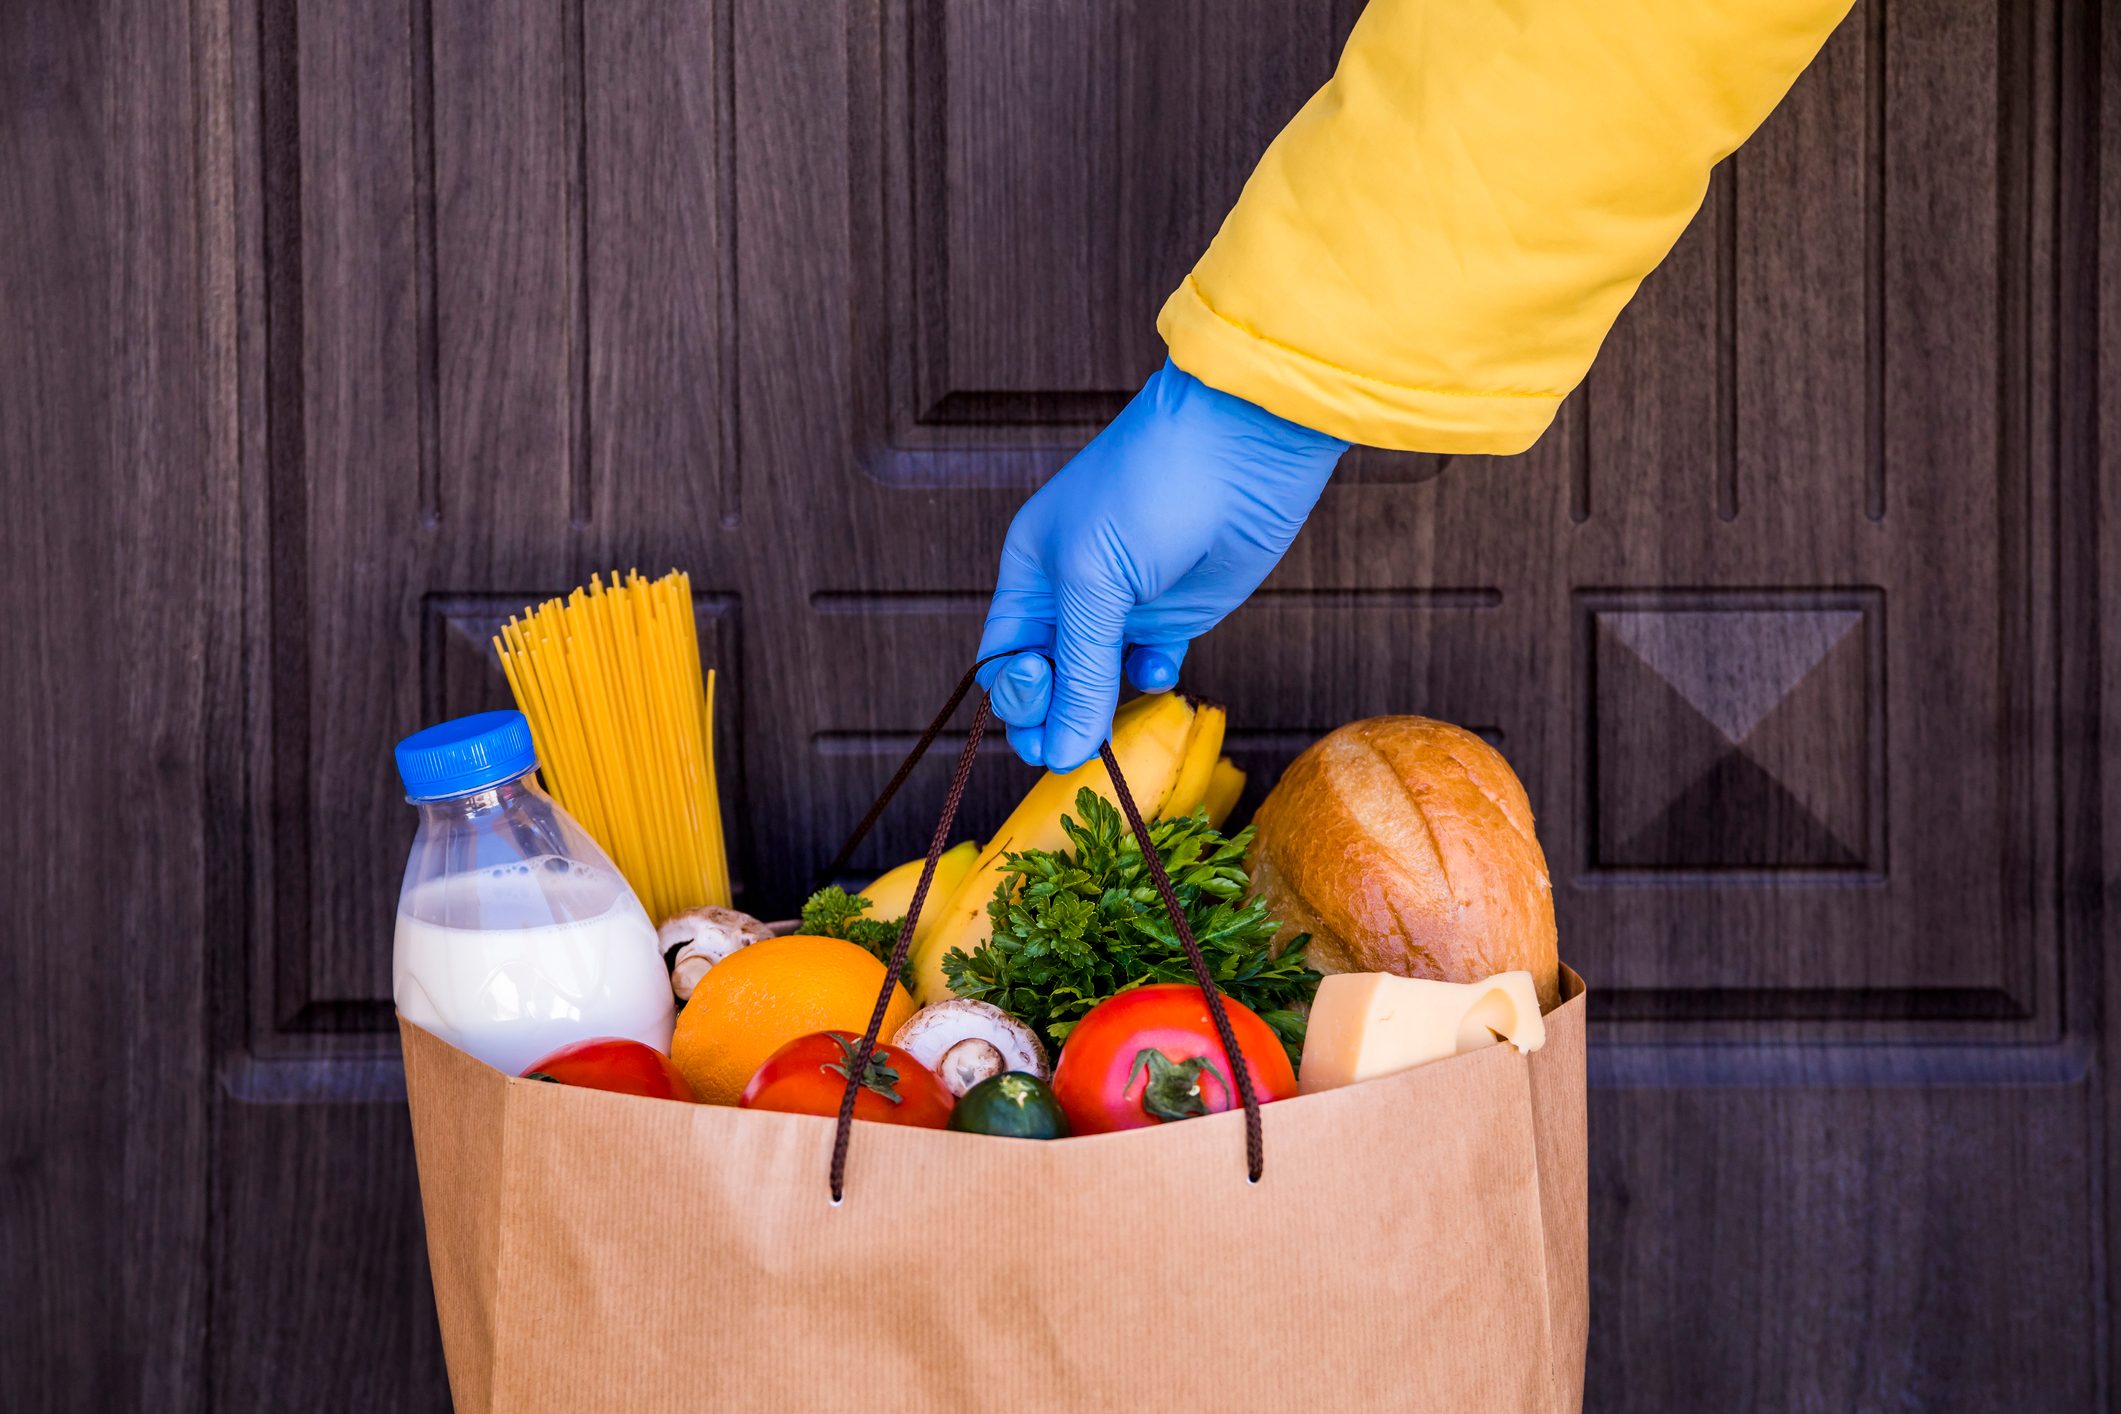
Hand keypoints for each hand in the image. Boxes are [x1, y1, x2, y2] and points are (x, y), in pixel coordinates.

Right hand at [977, 357, 1346, 769]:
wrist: (1243, 445)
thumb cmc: (1149, 489)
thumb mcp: (1094, 581)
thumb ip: (1079, 671)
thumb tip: (1061, 755)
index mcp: (1030, 573)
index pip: (1003, 659)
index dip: (1016, 697)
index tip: (1046, 703)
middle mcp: (1070, 592)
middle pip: (1047, 680)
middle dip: (1054, 718)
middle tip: (1073, 749)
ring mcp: (1125, 604)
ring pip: (1097, 681)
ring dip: (1102, 709)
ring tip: (1112, 724)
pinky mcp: (1176, 613)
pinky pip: (1149, 666)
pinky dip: (1151, 680)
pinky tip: (1163, 668)